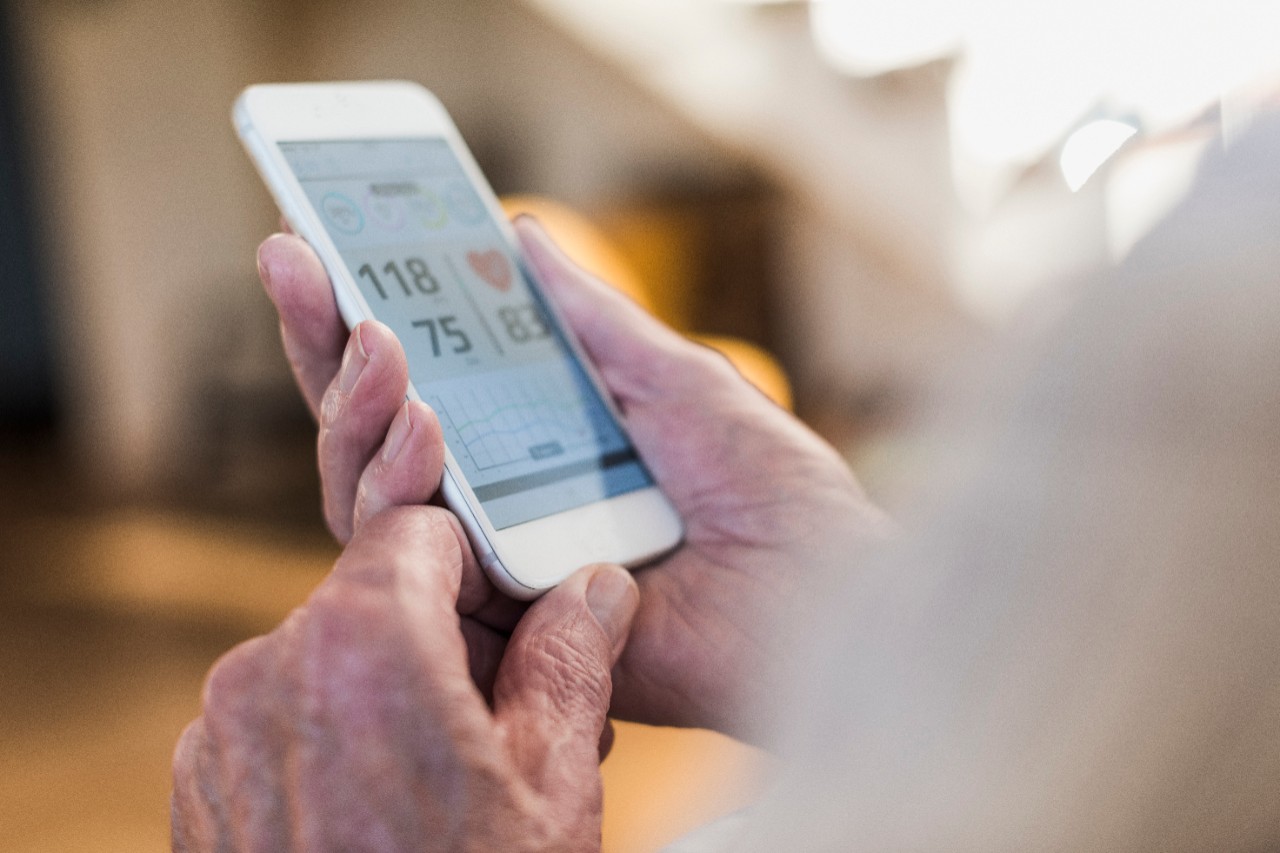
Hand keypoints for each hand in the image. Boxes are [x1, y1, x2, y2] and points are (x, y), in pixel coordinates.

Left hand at [172, 505, 638, 850]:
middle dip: (448, 639)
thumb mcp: (552, 782)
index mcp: (361, 641)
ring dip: (397, 691)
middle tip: (511, 713)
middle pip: (376, 598)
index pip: (422, 530)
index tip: (519, 613)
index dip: (482, 565)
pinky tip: (395, 809)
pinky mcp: (206, 787)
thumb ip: (572, 656)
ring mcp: (224, 733)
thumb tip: (595, 587)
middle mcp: (270, 669)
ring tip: (462, 775)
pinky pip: (285, 721)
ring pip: (332, 661)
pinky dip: (339, 740)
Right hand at [256, 221, 887, 738]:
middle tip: (294, 259)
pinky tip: (413, 419)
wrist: (819, 593)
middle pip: (374, 432)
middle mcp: (500, 508)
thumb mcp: (673, 378)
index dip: (361, 314)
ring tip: (370, 336)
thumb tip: (521, 235)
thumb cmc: (770, 490)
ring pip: (369, 495)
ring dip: (355, 409)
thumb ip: (589, 321)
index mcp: (538, 448)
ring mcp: (492, 568)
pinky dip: (399, 491)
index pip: (424, 382)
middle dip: (323, 342)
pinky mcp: (499, 628)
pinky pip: (415, 567)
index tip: (316, 239)